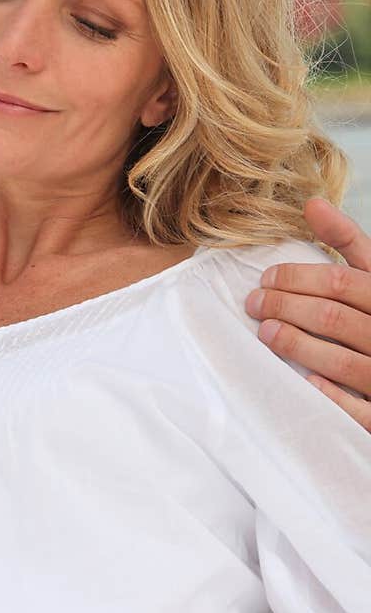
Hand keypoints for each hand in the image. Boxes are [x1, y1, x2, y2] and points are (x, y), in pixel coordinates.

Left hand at [245, 198, 370, 430]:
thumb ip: (349, 243)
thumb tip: (311, 203)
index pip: (340, 281)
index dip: (297, 278)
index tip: (265, 277)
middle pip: (332, 316)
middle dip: (286, 307)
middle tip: (254, 303)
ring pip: (338, 359)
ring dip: (296, 346)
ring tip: (265, 333)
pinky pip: (358, 409)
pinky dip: (329, 394)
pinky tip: (304, 381)